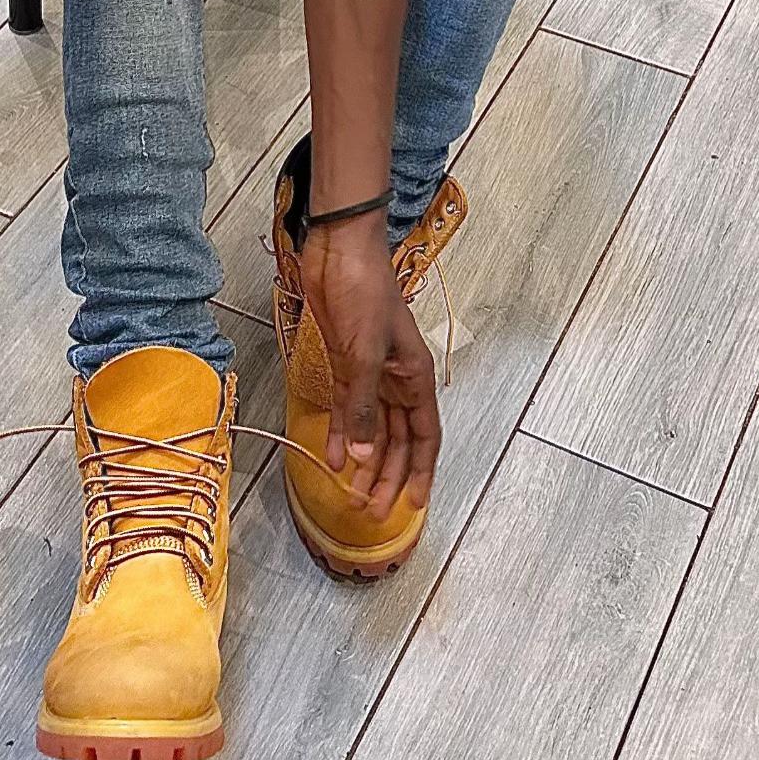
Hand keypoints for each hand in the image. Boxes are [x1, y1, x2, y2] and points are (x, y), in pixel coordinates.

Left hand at [300, 214, 439, 520]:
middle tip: (374, 510)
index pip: (424, 436)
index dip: (420, 471)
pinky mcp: (345, 362)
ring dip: (365, 460)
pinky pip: (348, 408)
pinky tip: (334, 457)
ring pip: (373, 429)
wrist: (338, 249)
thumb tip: (366, 458)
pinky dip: (343, 433)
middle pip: (397, 439)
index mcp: (414, 376)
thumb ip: (365, 406)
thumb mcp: (365, 352)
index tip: (413, 504)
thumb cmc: (363, 292)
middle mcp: (396, 379)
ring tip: (353, 493)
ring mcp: (370, 372)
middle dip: (388, 475)